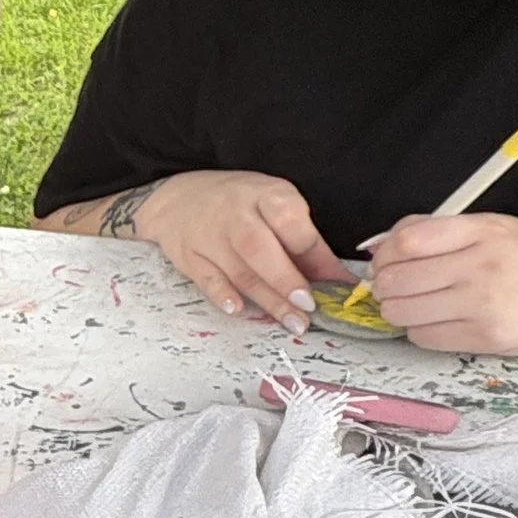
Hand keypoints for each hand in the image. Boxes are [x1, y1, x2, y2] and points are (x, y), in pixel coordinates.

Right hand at [127, 171, 352, 330]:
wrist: (179, 199)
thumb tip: (338, 279)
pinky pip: (206, 278)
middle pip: (259, 248)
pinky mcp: (190, 257)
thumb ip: (304, 241)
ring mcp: (209, 237)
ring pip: (239, 270)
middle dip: (286, 279)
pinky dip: (221, 294)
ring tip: (293, 322)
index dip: (312, 253)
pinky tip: (236, 309)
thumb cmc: (239, 204)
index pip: (289, 221)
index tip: (334, 282)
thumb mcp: (276, 206)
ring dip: (267, 299)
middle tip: (308, 305)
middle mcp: (235, 214)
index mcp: (265, 195)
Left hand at [369, 215, 517, 353]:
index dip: (384, 254)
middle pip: (395, 279)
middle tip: (396, 286)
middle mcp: (482, 266)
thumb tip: (379, 245)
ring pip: (401, 312)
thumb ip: (437, 230)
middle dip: (385, 285)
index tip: (385, 261)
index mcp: (483, 230)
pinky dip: (420, 330)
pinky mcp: (485, 338)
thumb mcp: (493, 227)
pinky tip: (440, 320)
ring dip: (399, 309)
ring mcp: (483, 305)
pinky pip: (422, 337)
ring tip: (419, 303)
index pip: (406, 241)